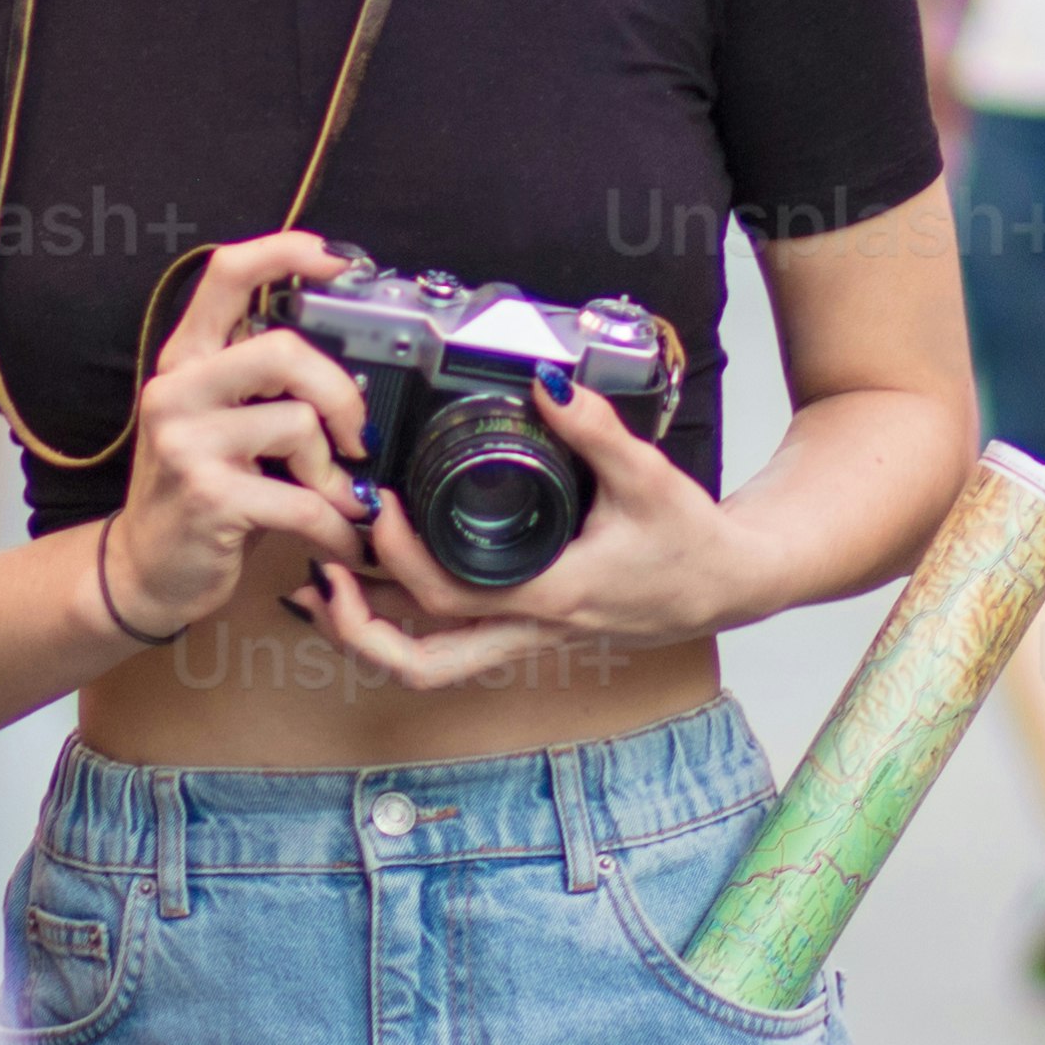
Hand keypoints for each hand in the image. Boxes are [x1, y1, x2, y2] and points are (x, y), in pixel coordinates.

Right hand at [90, 233, 370, 652]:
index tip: (337, 260)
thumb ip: (264, 383)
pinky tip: (341, 537)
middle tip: (357, 435)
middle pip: (282, 350)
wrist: (144, 568)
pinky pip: (302, 501)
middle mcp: (177, 389)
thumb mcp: (219, 420)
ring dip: (332, 471)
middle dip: (339, 394)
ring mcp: (187, 443)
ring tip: (333, 497)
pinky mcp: (208, 497)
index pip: (226, 275)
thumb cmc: (201, 488)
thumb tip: (353, 365)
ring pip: (298, 426)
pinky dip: (336, 525)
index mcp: (186, 359)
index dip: (285, 251)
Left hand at [297, 380, 730, 692]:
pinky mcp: (525, 627)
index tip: (375, 506)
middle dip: (358, 627)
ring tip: (321, 586)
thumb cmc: (690, 540)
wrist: (728, 583)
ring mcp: (524, 637)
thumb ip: (595, 428)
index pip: (451, 597)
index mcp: (553, 596)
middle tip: (316, 571)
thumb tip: (546, 379)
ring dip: (370, 635)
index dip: (399, 558)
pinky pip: (449, 644)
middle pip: (422, 663)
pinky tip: (372, 585)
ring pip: (430, 665)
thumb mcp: (648, 477)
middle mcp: (530, 629)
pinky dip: (400, 624)